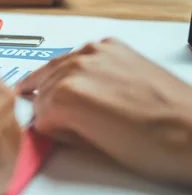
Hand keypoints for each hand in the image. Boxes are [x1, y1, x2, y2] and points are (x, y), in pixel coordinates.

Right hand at [16, 38, 191, 184]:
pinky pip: (78, 54)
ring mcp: (95, 52)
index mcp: (66, 97)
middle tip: (55, 119)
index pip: (38, 115)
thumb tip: (55, 123)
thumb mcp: (97, 148)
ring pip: (55, 67)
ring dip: (53, 81)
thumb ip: (66, 130)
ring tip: (51, 93)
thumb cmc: (155, 145)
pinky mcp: (112, 46)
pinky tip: (80, 77)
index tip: (56, 135)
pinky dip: (74, 66)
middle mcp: (76, 68)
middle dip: (47, 104)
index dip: (47, 128)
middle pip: (42, 88)